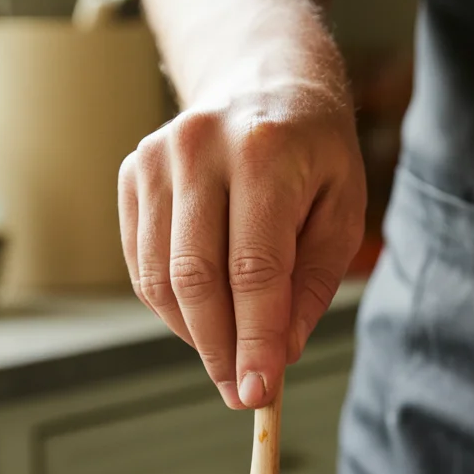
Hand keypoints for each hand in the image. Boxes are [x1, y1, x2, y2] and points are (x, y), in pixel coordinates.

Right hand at [118, 56, 365, 408]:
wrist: (262, 81)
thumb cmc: (312, 155)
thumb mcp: (341, 214)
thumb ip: (311, 286)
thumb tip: (279, 354)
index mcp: (265, 155)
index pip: (254, 270)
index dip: (255, 341)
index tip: (258, 393)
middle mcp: (200, 150)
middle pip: (197, 279)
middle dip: (220, 349)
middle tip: (241, 391)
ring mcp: (156, 159)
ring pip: (161, 279)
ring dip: (194, 334)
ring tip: (229, 353)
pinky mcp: (132, 175)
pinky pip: (142, 265)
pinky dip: (171, 307)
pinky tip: (204, 315)